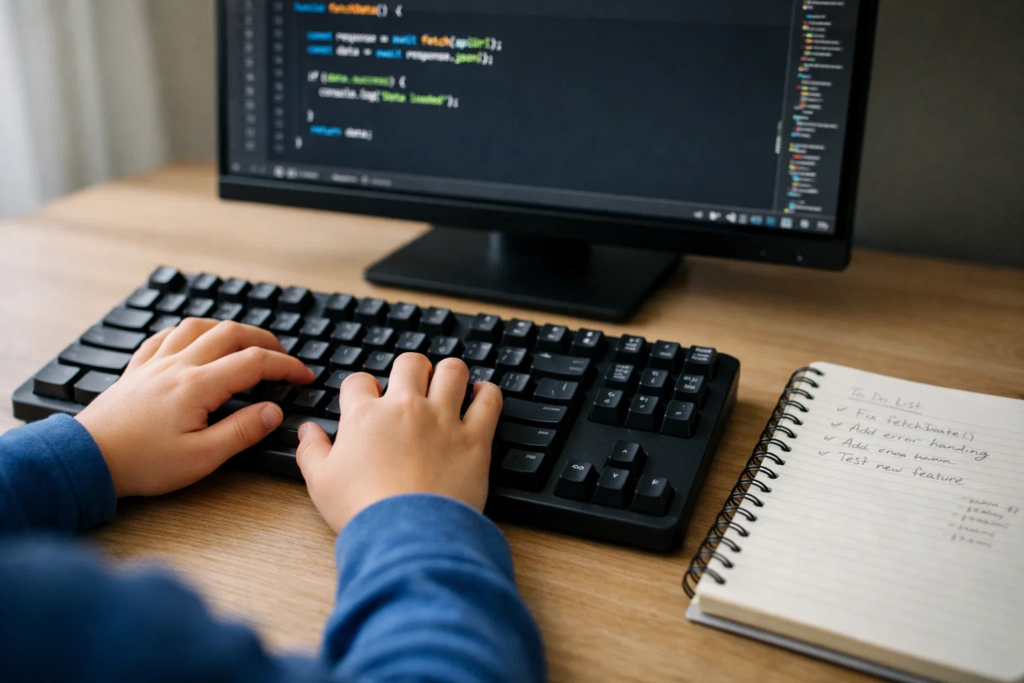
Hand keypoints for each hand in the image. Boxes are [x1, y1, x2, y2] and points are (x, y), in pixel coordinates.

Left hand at [76, 318, 313, 497]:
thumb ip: (242, 431)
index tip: (304, 376)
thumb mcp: (201, 458)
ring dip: (227, 329)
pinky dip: (188, 333)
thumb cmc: (142, 463)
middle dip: (264, 341)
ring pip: (198, 327)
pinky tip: (193, 342)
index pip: (255, 363)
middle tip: (282, 357)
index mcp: (198, 386)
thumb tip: (273, 410)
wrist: (87, 459)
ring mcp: (155, 364)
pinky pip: (165, 336)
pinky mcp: (137, 370)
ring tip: (244, 342)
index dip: (286, 366)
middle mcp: (179, 365)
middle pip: (231, 334)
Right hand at [296, 354, 502, 532]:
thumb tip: (307, 431)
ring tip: (448, 384)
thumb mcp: (320, 483)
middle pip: (410, 363)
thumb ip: (311, 451)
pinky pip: (489, 401)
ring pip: (452, 371)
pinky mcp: (474, 438)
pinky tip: (482, 395)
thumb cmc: (363, 511)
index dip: (362, 388)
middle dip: (409, 370)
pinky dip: (488, 394)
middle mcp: (405, 408)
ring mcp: (443, 420)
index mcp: (365, 417)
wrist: (406, 534)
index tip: (367, 400)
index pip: (359, 381)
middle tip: (412, 386)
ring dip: (449, 373)